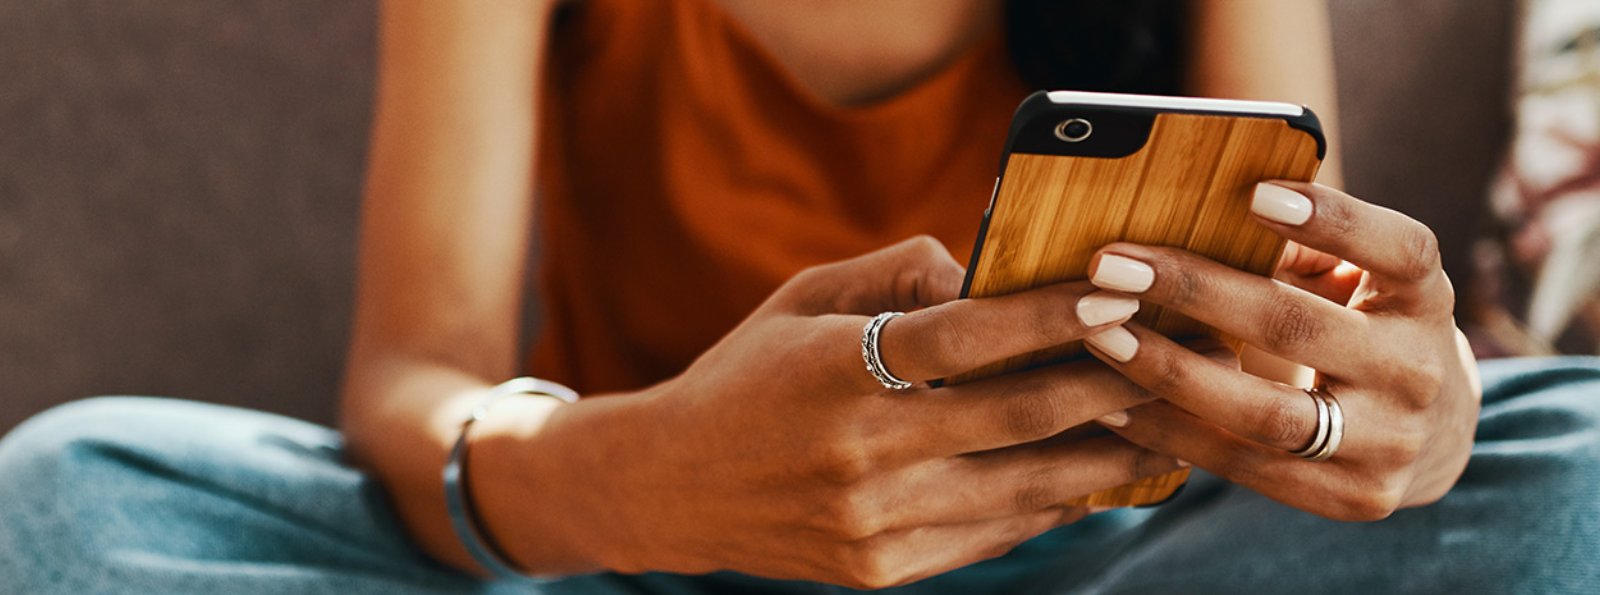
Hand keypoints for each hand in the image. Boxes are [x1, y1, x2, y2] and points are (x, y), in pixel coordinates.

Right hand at [488, 237, 1182, 588]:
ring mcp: (873, 521)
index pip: (967, 335)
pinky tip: (1097, 473)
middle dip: (1112, 381)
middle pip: (1019, 414)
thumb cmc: (745, 377)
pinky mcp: (881, 570)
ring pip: (1025, 485)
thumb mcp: (801, 301)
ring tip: (1168, 422)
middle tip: (1178, 354)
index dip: (1054, 312)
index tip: (1123, 290)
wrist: (668, 489)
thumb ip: (896, 276)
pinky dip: (1054, 501)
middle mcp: (859, 451)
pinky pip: (994, 532)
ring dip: (1108, 451)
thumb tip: (990, 274)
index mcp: (834, 369)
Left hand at [1080, 182, 1481, 520]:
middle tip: (1111, 267)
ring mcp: (1390, 443)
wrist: (1433, 435)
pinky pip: (1245, 466)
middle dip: (1194, 292)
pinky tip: (1112, 407)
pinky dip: (1172, 435)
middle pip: (1298, 327)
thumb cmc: (1364, 325)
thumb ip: (1300, 248)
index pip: (1399, 250)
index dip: (1333, 220)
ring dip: (1169, 374)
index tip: (1255, 194)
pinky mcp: (1353, 498)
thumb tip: (1200, 211)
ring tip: (1100, 339)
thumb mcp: (1357, 279)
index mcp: (1423, 297)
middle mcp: (1418, 371)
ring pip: (1265, 412)